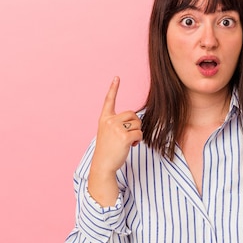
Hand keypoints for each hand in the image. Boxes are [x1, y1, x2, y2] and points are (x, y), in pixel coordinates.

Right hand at [88, 77, 141, 204]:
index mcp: (104, 119)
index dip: (113, 88)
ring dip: (137, 133)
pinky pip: (139, 134)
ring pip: (138, 124)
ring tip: (128, 142)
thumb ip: (117, 125)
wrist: (102, 165)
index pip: (109, 101)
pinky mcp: (124, 136)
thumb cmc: (107, 151)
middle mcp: (109, 121)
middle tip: (128, 137)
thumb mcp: (108, 134)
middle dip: (135, 125)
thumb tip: (135, 121)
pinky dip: (138, 140)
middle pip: (132, 114)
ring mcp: (116, 128)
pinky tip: (131, 146)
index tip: (117, 77)